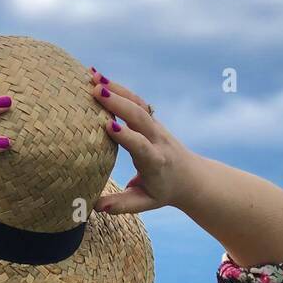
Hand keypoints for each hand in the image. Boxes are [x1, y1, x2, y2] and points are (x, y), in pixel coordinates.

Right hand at [87, 69, 199, 213]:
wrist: (191, 177)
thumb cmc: (163, 192)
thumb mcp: (145, 203)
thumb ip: (122, 205)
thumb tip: (96, 207)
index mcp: (155, 161)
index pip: (140, 145)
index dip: (125, 135)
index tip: (107, 125)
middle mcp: (156, 139)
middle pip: (139, 116)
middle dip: (118, 102)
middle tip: (95, 90)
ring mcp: (155, 126)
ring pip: (137, 103)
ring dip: (116, 88)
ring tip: (92, 75)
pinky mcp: (151, 119)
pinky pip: (135, 100)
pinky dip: (118, 88)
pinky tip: (99, 78)